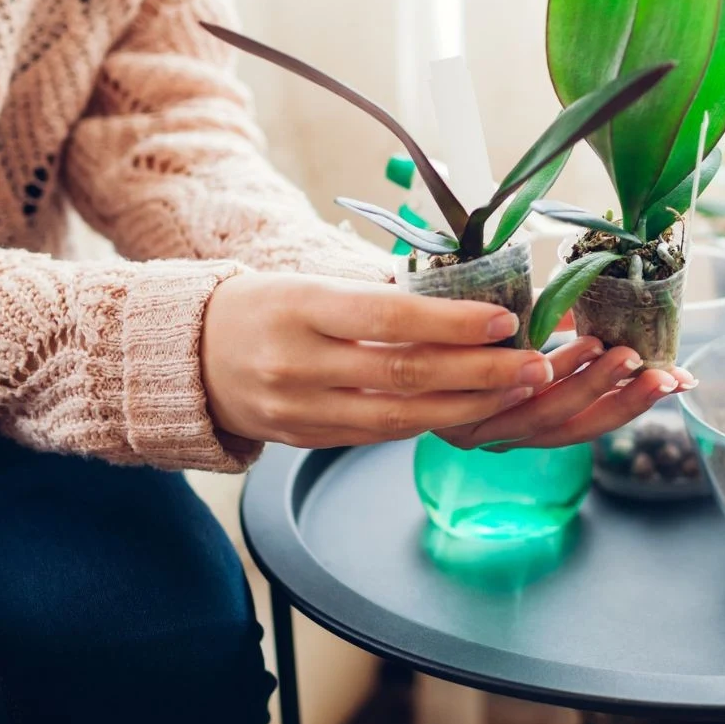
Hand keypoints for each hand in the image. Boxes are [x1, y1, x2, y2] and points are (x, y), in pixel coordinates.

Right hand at [200, 272, 690, 449]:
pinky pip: (381, 436)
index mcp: (300, 308)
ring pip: (401, 415)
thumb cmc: (264, 306)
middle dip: (481, 371)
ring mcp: (301, 409)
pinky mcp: (307, 439)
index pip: (390, 316)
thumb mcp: (309, 284)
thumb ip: (375, 298)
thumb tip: (462, 298)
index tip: (506, 319)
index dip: (453, 322)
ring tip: (520, 389)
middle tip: (536, 363)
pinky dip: (431, 422)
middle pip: (406, 373)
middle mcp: (298, 364)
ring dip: (471, 405)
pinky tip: (472, 409)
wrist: (188, 358)